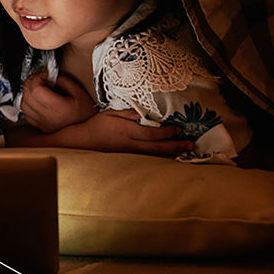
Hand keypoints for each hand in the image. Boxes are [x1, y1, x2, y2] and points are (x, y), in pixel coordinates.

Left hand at [21, 71, 96, 132]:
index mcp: (56, 107)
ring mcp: (41, 123)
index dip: (37, 78)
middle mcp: (46, 117)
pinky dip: (28, 103)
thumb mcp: (79, 92)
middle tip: (39, 77)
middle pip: (27, 95)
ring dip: (27, 93)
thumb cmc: (86, 113)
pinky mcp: (40, 127)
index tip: (45, 74)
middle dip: (30, 82)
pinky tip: (36, 100)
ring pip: (23, 105)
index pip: (35, 89)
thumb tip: (50, 77)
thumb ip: (63, 81)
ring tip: (37, 87)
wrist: (88, 132)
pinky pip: (26, 113)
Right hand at [67, 109, 193, 154]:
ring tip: (185, 152)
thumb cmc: (96, 126)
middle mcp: (131, 145)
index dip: (167, 132)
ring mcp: (130, 154)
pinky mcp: (129, 159)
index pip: (152, 133)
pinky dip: (161, 159)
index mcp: (127, 132)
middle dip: (176, 146)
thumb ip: (127, 113)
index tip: (178, 130)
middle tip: (191, 145)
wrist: (83, 142)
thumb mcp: (110, 113)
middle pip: (158, 148)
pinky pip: (149, 160)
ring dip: (172, 154)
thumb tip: (143, 113)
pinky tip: (170, 157)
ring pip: (155, 156)